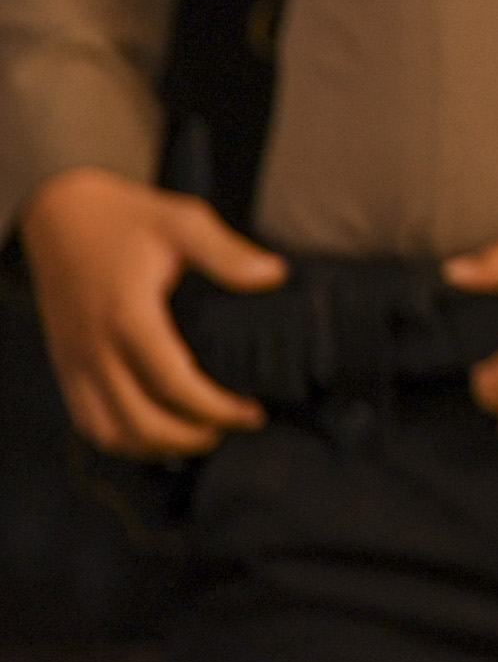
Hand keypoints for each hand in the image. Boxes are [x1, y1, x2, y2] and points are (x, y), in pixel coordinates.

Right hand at [19, 168, 284, 457]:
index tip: (251, 413)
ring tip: (199, 436)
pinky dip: (122, 438)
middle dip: (191, 437)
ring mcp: (75, 361)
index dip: (216, 409)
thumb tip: (275, 275)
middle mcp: (96, 349)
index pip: (174, 385)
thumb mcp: (183, 222)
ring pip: (109, 432)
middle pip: (141, 422)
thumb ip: (228, 253)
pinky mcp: (65, 365)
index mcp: (129, 318)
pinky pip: (87, 420)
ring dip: (156, 446)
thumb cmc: (124, 218)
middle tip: (231, 428)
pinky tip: (155, 433)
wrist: (58, 214)